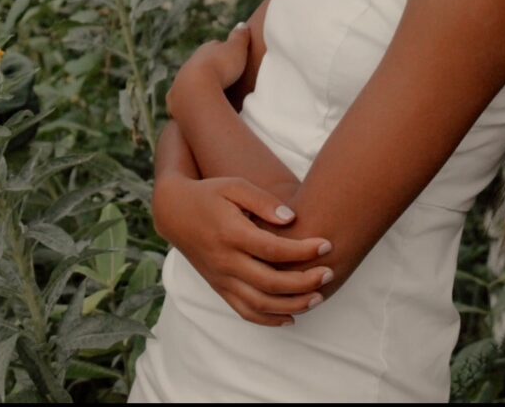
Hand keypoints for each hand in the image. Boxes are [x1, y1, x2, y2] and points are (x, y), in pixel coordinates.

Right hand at [153, 172, 333, 326]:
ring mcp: (221, 278)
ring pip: (259, 303)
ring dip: (291, 304)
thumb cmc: (210, 193)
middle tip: (330, 272)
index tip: (327, 244)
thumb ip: (263, 201)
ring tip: (318, 296)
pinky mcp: (219, 288)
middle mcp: (225, 261)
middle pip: (270, 282)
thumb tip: (291, 218)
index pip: (273, 249)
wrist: (175, 212)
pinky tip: (291, 316)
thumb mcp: (235, 186)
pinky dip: (268, 319)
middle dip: (304, 281)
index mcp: (231, 234)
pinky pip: (244, 312)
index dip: (303, 250)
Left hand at [167, 24, 250, 117]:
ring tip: (210, 94)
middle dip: (209, 68)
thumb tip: (242, 24)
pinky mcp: (176, 100)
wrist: (196, 89)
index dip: (223, 51)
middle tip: (221, 76)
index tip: (231, 57)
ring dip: (199, 85)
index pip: (215, 46)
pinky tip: (196, 106)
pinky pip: (184, 99)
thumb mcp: (236, 48)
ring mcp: (181, 81)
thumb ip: (240, 36)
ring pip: (190, 81)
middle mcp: (191, 63)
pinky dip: (190, 101)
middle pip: (201, 63)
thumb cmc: (221, 67)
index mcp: (206, 49)